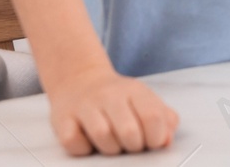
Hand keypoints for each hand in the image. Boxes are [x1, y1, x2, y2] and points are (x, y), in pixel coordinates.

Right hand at [47, 64, 178, 155]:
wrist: (80, 80)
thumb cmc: (118, 98)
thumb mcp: (145, 101)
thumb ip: (164, 119)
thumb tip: (167, 141)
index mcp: (135, 91)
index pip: (153, 117)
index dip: (156, 138)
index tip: (151, 142)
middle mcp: (110, 96)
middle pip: (129, 131)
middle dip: (133, 147)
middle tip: (130, 145)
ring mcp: (85, 106)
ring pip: (102, 136)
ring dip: (110, 149)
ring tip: (112, 144)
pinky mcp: (62, 119)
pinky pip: (73, 142)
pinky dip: (83, 149)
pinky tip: (88, 142)